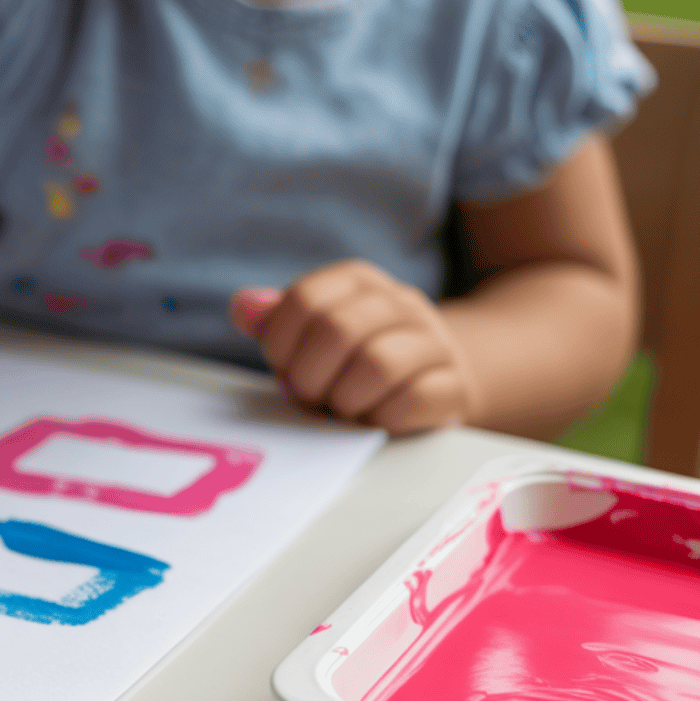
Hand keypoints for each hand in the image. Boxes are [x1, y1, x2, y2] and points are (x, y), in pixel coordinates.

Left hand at [229, 260, 477, 431]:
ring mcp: (434, 341)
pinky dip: (381, 418)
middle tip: (310, 396)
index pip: (304, 300)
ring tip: (342, 408)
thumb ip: (273, 322)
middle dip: (309, 376)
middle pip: (338, 329)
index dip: (281, 345)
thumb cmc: (352, 362)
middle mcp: (400, 302)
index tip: (285, 366)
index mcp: (358, 282)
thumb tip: (243, 306)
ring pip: (377, 364)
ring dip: (344, 399)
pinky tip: (375, 418)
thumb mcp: (306, 338)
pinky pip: (412, 400)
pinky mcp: (455, 384)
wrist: (433, 380)